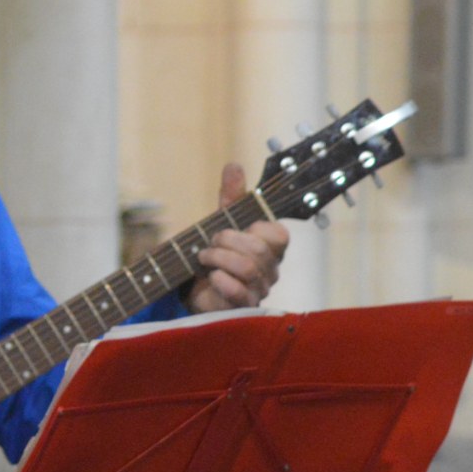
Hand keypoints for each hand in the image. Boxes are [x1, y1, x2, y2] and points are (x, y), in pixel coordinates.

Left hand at [186, 163, 289, 313]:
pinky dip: (219, 279)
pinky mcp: (243, 307)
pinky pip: (238, 291)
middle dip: (226, 240)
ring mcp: (259, 289)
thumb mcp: (222, 220)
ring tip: (203, 257)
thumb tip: (234, 165)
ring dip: (218, 258)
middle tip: (209, 242)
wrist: (195, 287)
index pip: (278, 234)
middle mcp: (271, 269)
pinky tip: (210, 276)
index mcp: (271, 247)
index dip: (254, 227)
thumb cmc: (216, 252)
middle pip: (258, 249)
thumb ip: (231, 196)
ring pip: (248, 268)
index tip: (237, 226)